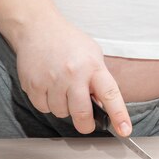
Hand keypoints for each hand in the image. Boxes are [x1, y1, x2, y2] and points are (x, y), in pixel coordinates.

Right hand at [13, 15, 131, 135]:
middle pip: (82, 114)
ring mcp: (52, 80)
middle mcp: (73, 74)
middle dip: (85, 124)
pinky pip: (43, 108)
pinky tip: (48, 87)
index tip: (125, 130)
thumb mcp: (93, 54)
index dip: (119, 115)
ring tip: (62, 89)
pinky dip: (47, 103)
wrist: (37, 27)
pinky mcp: (33, 84)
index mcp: (92, 66)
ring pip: (61, 113)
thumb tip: (104, 107)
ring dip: (63, 108)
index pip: (110, 94)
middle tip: (86, 122)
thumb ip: (99, 80)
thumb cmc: (68, 42)